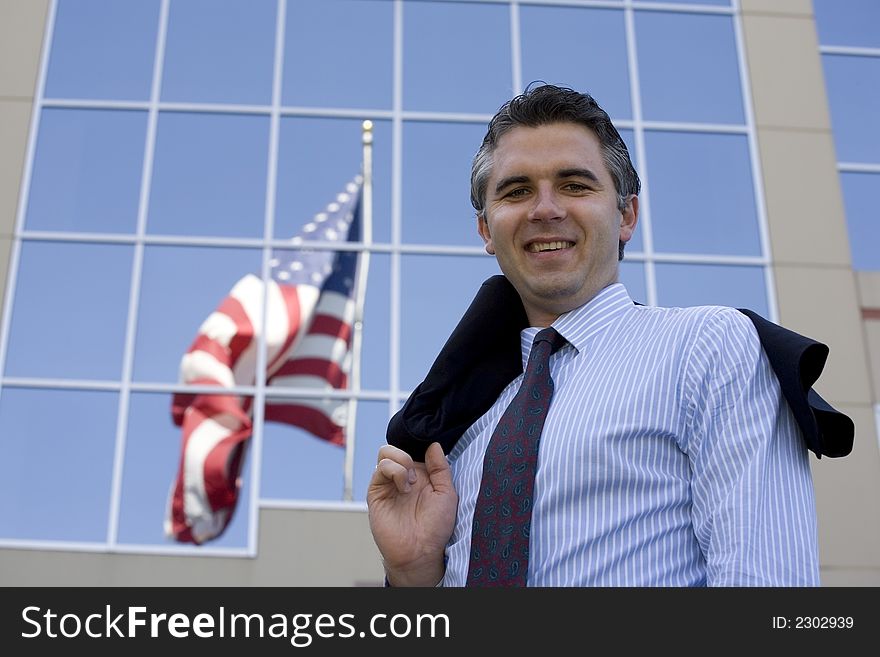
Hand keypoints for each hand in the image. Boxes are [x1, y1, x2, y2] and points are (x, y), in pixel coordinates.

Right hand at [367, 442, 457, 585]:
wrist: (420, 551)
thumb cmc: (436, 527)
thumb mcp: (446, 493)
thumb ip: (440, 467)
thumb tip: (433, 445)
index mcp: (419, 475)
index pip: (412, 449)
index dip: (417, 448)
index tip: (427, 458)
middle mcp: (402, 477)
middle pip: (394, 447)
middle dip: (406, 453)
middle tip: (416, 473)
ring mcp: (387, 484)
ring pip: (384, 453)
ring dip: (401, 462)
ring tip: (410, 483)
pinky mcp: (376, 493)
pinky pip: (379, 469)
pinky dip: (394, 471)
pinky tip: (404, 487)